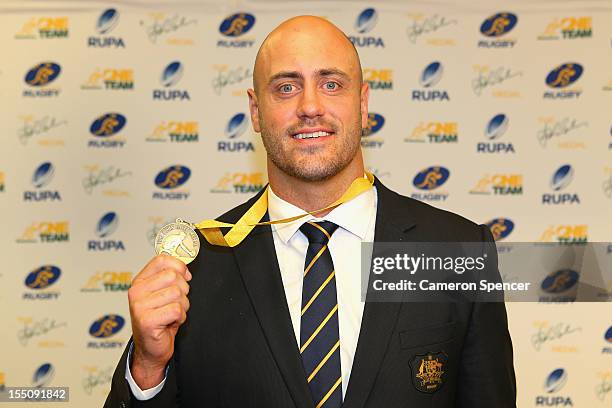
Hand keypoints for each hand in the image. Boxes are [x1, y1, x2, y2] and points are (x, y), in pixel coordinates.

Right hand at [127, 254, 191, 388]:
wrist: (151, 349)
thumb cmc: (159, 320)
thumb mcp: (162, 294)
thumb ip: (169, 277)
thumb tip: (184, 268)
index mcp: (139, 281)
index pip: (162, 260)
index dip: (179, 266)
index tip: (184, 276)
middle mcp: (136, 291)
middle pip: (173, 276)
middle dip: (183, 291)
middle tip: (174, 303)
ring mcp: (140, 306)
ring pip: (177, 293)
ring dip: (182, 306)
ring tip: (171, 314)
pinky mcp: (147, 320)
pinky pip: (176, 309)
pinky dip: (180, 317)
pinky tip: (170, 322)